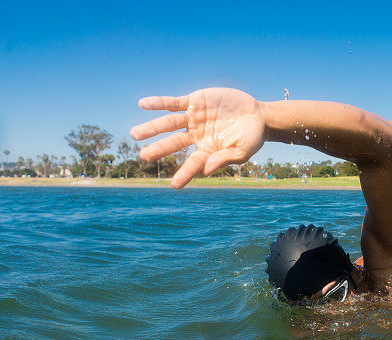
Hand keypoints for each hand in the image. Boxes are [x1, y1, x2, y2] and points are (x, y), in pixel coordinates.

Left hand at [130, 88, 265, 188]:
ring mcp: (193, 118)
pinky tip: (143, 104)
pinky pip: (173, 102)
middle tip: (143, 156)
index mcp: (207, 151)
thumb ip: (224, 158)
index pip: (193, 163)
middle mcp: (196, 136)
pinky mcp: (194, 102)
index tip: (174, 185)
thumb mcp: (242, 150)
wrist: (257, 115)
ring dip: (151, 128)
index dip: (184, 174)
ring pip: (168, 123)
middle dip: (158, 149)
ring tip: (134, 134)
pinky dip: (158, 103)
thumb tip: (205, 170)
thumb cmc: (251, 137)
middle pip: (173, 143)